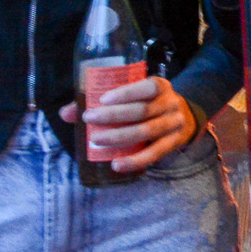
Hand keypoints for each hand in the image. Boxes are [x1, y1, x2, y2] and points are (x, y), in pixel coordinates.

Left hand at [59, 76, 197, 173]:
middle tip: (89, 118)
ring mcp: (174, 124)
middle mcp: (171, 104)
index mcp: (161, 86)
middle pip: (143, 110)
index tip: (102, 99)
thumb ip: (104, 102)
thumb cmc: (149, 105)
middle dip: (114, 115)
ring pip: (146, 131)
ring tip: (95, 140)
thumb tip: (66, 112)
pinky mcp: (173, 144)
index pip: (148, 86)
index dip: (126, 93)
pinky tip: (116, 164)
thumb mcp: (136, 96)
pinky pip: (154, 154)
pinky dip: (135, 161)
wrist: (184, 119)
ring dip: (119, 137)